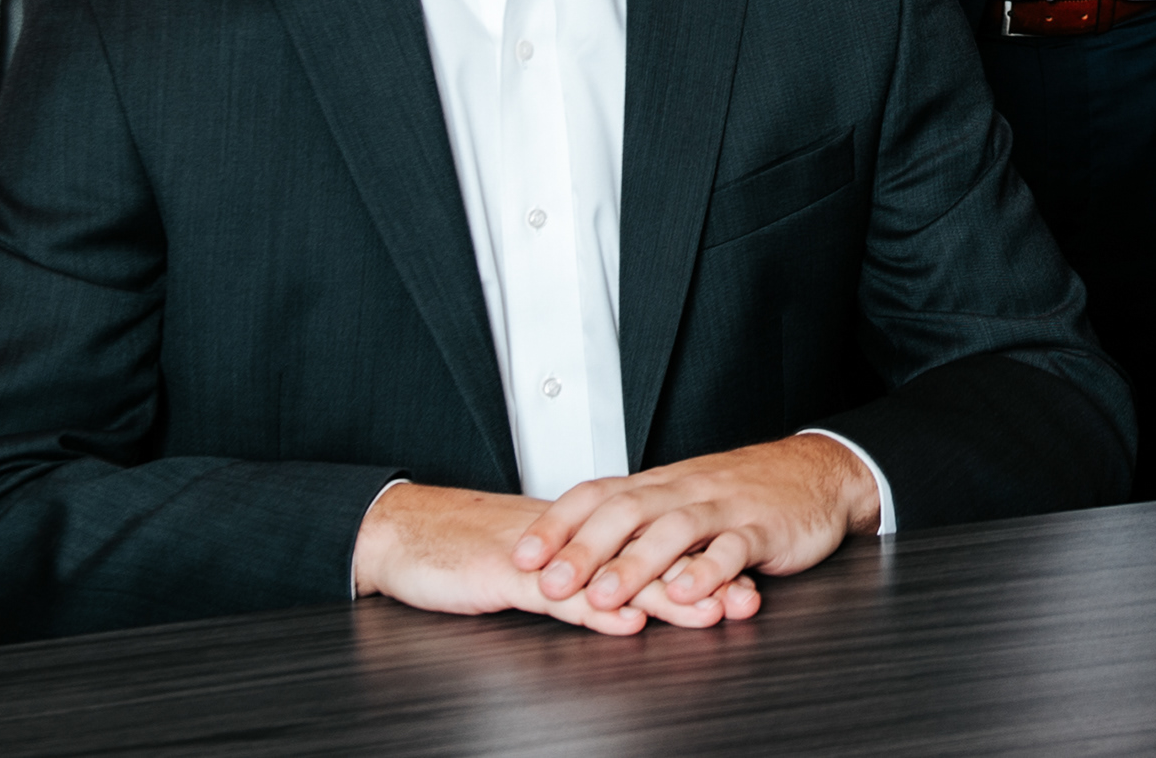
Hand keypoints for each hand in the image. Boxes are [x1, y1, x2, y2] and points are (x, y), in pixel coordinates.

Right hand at [351, 482, 749, 633]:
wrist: (408, 535)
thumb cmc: (470, 552)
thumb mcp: (539, 569)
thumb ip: (585, 580)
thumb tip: (630, 596)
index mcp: (586, 535)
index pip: (655, 548)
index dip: (701, 563)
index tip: (747, 580)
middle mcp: (576, 541)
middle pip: (650, 559)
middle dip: (702, 580)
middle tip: (748, 598)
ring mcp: (547, 558)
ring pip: (616, 575)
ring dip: (666, 594)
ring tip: (709, 611)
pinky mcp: (511, 576)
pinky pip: (560, 595)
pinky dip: (595, 609)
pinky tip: (626, 621)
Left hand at [514, 435, 877, 626]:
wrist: (820, 474)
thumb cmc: (746, 492)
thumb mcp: (687, 498)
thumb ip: (641, 523)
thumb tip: (577, 550)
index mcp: (663, 483)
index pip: (600, 493)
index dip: (559, 522)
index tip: (523, 554)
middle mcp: (687, 490)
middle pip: (628, 511)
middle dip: (584, 548)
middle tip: (550, 583)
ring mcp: (726, 507)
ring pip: (674, 529)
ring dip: (636, 564)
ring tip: (605, 596)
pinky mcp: (764, 529)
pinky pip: (734, 548)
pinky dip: (708, 571)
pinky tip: (687, 594)